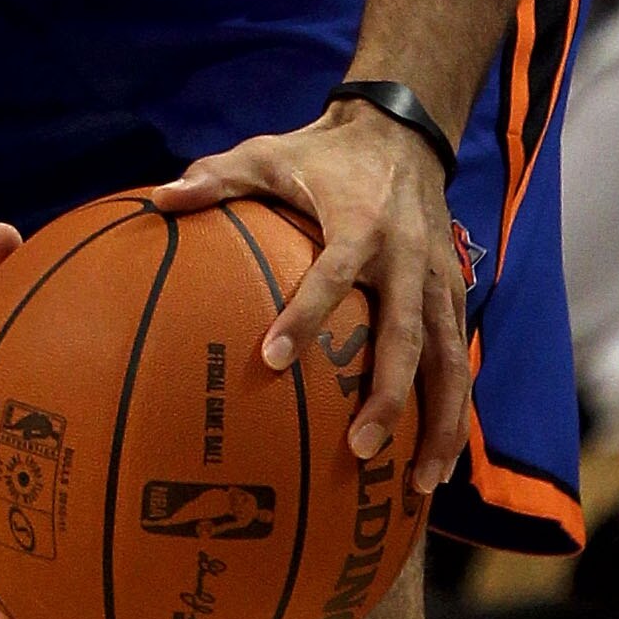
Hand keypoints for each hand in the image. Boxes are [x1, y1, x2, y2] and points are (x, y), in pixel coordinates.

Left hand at [152, 100, 464, 495]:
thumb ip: (215, 178)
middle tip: (357, 448)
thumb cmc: (323, 154)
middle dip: (387, 396)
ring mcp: (439, 283)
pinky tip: (439, 464)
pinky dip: (454, 413)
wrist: (403, 135)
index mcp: (361, 225)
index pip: (333, 274)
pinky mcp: (454, 298)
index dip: (306, 315)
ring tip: (419, 484)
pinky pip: (459, 362)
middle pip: (406, 337)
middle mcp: (409, 260)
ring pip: (450, 362)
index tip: (271, 358)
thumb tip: (159, 199)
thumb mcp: (266, 153)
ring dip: (440, 423)